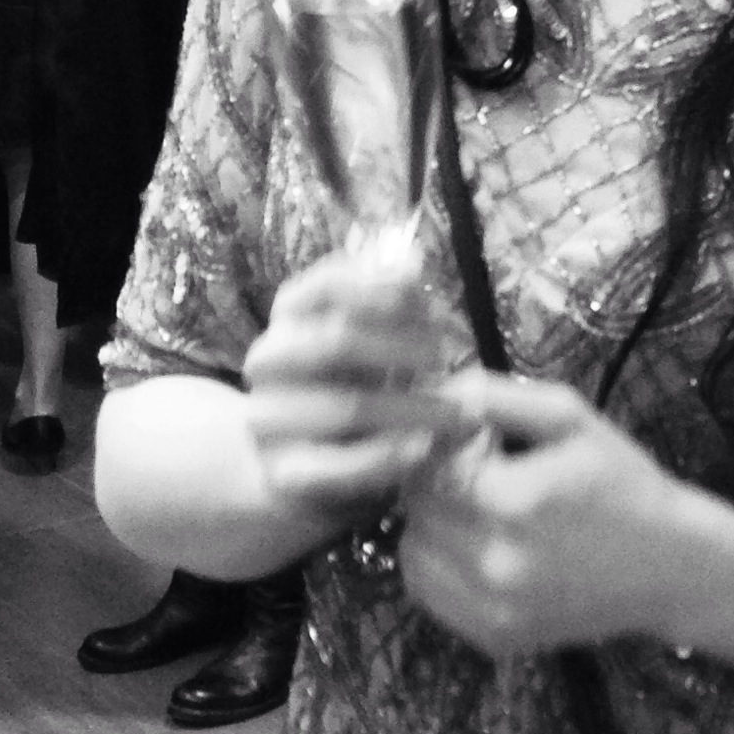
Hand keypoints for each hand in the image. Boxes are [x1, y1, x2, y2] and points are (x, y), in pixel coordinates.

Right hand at [244, 240, 469, 520]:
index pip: (324, 285)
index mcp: (287, 318)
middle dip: (406, 348)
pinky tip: (425, 448)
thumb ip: (395, 302)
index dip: (382, 287)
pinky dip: (389, 457)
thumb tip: (414, 259)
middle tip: (453, 359)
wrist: (315, 471)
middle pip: (338, 341)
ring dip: (417, 408)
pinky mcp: (285, 474)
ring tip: (465, 415)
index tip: (432, 302)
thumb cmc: (357, 387)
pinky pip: (342, 466)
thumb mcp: (377, 338)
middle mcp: (268, 362)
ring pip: (349, 406)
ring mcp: (269, 420)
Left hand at [399, 374, 709, 658]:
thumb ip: (496, 396)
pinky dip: (439, 567)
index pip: (427, 466)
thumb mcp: (572, 418)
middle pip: (416, 510)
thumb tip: (433, 391)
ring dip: (432, 526)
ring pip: (413, 553)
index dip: (443, 447)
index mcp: (516, 501)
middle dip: (435, 484)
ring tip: (481, 514)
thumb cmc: (624, 483)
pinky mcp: (495, 639)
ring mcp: (495, 610)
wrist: (673, 567)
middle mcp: (498, 564)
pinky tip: (481, 550)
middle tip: (482, 477)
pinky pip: (429, 594)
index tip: (477, 444)